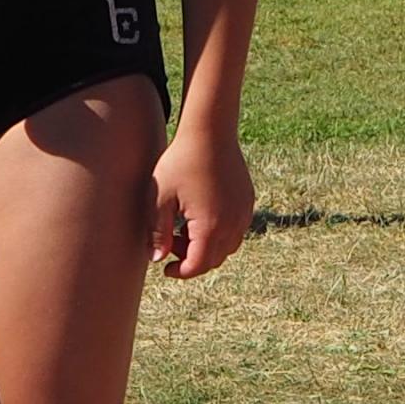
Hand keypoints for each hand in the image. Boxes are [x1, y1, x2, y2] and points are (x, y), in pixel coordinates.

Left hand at [151, 122, 253, 280]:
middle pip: (214, 259)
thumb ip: (157, 232)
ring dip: (207, 247)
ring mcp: (244, 213)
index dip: (180, 272)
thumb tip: (157, 260)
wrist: (210, 131)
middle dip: (192, 259)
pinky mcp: (247, 202)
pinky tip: (201, 215)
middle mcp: (233, 224)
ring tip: (184, 228)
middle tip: (170, 243)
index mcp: (210, 226)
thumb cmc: (180, 162)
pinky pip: (237, 230)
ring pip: (228, 247)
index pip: (198, 265)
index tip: (165, 268)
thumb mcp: (159, 198)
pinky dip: (220, 233)